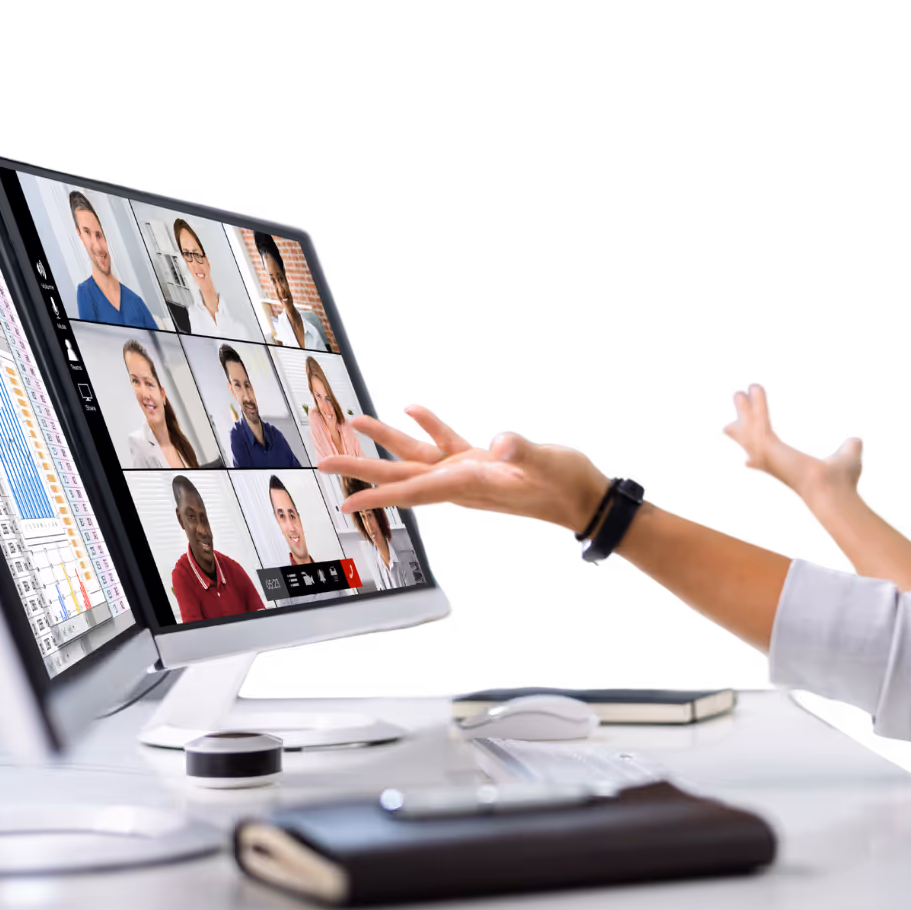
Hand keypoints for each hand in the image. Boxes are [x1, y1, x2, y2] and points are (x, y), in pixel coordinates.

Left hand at [317, 402, 610, 536]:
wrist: (585, 499)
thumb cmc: (567, 486)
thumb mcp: (548, 465)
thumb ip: (523, 452)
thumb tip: (500, 441)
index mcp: (469, 484)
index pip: (413, 491)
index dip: (378, 495)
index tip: (344, 500)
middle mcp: (461, 482)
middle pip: (401, 477)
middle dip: (362, 470)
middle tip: (324, 462)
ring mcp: (469, 472)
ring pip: (416, 457)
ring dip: (385, 441)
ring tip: (353, 422)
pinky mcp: (482, 461)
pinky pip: (444, 443)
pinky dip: (427, 426)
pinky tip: (413, 409)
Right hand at [720, 381, 864, 499]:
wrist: (835, 491)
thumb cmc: (843, 482)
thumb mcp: (848, 457)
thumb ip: (850, 447)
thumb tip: (856, 438)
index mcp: (788, 469)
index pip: (768, 462)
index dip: (755, 457)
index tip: (744, 461)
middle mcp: (774, 465)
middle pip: (749, 449)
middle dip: (739, 435)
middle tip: (725, 426)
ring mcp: (768, 457)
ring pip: (749, 432)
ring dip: (744, 410)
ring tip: (737, 392)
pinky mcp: (769, 447)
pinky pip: (760, 422)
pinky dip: (758, 404)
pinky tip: (757, 387)